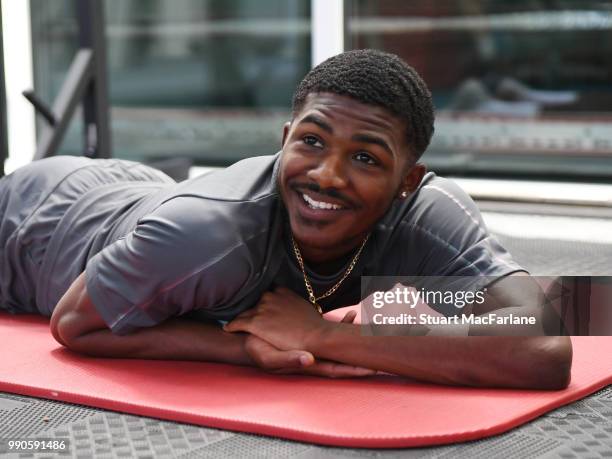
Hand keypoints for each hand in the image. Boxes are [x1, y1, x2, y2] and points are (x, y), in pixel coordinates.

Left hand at [224, 287, 331, 351]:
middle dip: (253, 310)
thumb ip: (294, 303)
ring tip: (236, 324)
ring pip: (244, 313)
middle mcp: (270, 297)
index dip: (264, 304)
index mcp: (282, 291)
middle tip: (250, 319)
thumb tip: (293, 305)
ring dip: (241, 319)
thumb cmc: (315, 326)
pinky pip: (237, 323)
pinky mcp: (255, 323)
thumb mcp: (306, 306)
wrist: (317, 337)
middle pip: (255, 303)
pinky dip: (232, 326)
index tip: (262, 309)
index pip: (267, 294)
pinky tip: (228, 329)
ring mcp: (261, 309)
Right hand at [244, 334, 374, 377]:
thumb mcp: (269, 357)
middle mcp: (314, 357)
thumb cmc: (257, 351)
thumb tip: (309, 360)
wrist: (246, 339)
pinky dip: (342, 326)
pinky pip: (330, 332)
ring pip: (339, 345)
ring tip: (374, 331)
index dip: (355, 370)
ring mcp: (313, 346)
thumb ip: (289, 359)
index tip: (374, 370)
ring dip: (356, 339)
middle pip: (344, 359)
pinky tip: (351, 315)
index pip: (337, 370)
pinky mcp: (309, 335)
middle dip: (363, 357)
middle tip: (386, 352)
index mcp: (309, 364)